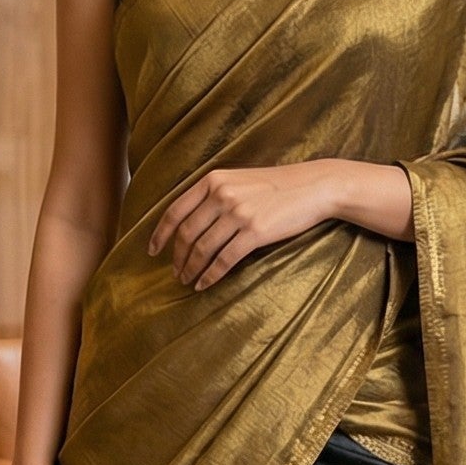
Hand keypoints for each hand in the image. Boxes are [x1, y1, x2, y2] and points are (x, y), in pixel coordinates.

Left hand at [148, 162, 333, 289]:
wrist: (313, 186)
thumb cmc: (277, 186)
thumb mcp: (239, 180)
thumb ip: (214, 194)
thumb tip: (191, 221)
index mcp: (213, 181)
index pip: (175, 211)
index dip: (160, 234)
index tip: (152, 251)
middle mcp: (221, 195)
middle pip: (186, 233)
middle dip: (177, 257)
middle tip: (175, 272)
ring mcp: (238, 213)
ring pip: (202, 249)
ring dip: (191, 269)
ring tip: (188, 280)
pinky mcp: (255, 232)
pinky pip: (224, 259)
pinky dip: (211, 275)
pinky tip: (205, 284)